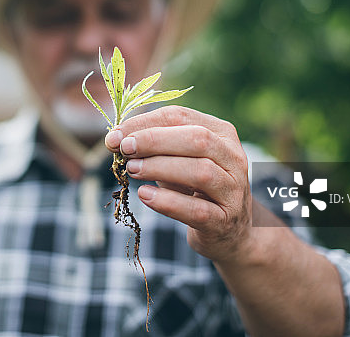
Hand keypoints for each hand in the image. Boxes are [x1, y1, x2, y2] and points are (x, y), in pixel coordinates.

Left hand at [105, 105, 252, 263]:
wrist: (230, 231)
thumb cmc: (197, 188)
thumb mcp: (180, 160)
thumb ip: (155, 146)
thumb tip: (117, 138)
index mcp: (222, 133)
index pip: (181, 117)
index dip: (145, 123)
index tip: (115, 135)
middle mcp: (234, 158)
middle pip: (196, 139)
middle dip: (154, 141)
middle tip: (124, 149)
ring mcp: (233, 190)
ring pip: (199, 171)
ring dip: (160, 168)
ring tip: (132, 170)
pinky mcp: (224, 221)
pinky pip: (196, 210)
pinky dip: (167, 201)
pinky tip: (145, 195)